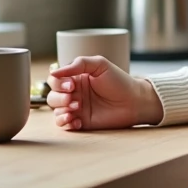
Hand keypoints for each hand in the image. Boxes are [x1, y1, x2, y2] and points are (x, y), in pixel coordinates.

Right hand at [46, 56, 162, 130]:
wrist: (134, 101)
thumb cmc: (119, 82)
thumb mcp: (100, 65)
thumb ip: (78, 63)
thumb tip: (54, 71)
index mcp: (76, 78)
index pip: (55, 80)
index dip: (58, 83)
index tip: (71, 85)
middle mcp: (74, 93)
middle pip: (52, 96)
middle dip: (59, 97)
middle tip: (73, 98)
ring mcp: (76, 108)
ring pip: (56, 110)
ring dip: (62, 110)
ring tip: (77, 108)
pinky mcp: (81, 121)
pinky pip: (64, 124)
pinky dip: (65, 123)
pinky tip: (77, 121)